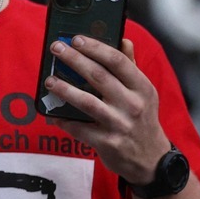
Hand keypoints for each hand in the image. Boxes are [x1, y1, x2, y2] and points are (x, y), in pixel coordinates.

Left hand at [43, 37, 168, 183]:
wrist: (151, 160)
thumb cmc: (142, 119)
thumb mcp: (144, 93)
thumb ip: (131, 67)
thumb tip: (123, 39)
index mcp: (143, 88)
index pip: (118, 61)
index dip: (96, 48)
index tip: (76, 38)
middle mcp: (133, 104)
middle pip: (99, 77)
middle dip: (74, 60)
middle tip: (56, 49)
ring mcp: (120, 124)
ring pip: (87, 102)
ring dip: (64, 90)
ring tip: (49, 80)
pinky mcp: (107, 143)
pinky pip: (79, 128)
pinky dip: (63, 120)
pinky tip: (51, 114)